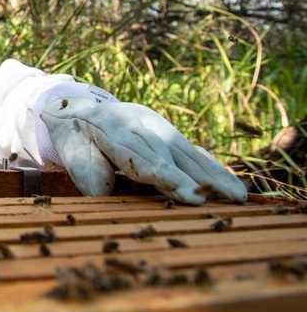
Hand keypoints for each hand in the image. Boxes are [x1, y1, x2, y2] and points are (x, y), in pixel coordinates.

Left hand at [40, 98, 247, 203]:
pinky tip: (232, 184)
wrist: (80, 112)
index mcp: (111, 128)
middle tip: (210, 199)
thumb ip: (91, 175)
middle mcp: (139, 123)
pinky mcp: (169, 133)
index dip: (165, 174)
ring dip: (212, 175)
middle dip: (191, 177)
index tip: (186, 193)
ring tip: (236, 196)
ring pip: (186, 151)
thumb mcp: (74, 155)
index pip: (140, 154)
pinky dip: (212, 168)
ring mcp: (157, 126)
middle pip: (168, 152)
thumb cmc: (77, 142)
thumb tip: (104, 197)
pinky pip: (192, 151)